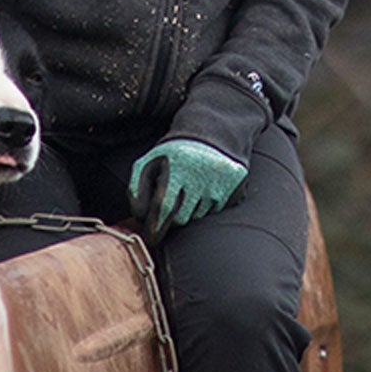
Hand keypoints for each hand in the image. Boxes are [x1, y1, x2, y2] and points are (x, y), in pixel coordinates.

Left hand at [128, 138, 247, 240]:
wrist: (213, 133)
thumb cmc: (175, 152)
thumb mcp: (149, 161)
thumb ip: (136, 188)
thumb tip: (138, 217)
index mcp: (178, 168)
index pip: (165, 207)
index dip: (155, 227)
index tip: (151, 237)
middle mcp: (202, 177)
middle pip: (181, 218)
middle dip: (172, 216)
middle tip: (173, 200)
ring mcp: (221, 185)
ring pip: (198, 217)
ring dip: (191, 210)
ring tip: (191, 189)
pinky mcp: (235, 191)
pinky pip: (215, 213)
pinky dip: (207, 206)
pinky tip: (205, 189)